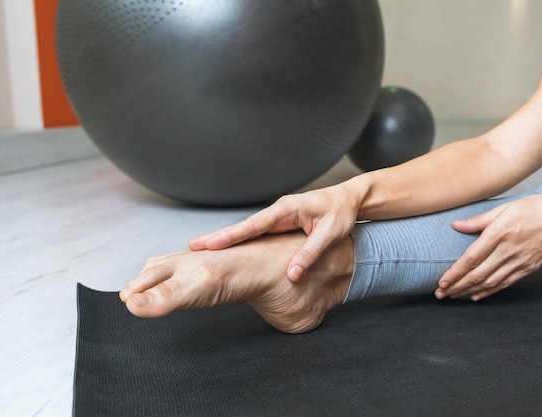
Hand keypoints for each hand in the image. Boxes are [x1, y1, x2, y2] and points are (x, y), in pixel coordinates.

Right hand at [188, 184, 360, 281]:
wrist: (348, 200)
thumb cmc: (340, 213)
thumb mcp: (329, 233)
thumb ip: (309, 253)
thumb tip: (292, 275)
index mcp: (287, 209)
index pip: (254, 225)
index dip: (232, 235)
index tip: (211, 244)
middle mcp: (278, 212)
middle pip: (244, 227)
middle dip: (219, 237)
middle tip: (193, 247)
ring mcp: (277, 218)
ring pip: (248, 232)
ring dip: (227, 240)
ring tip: (203, 250)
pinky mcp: (280, 224)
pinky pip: (257, 234)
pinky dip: (241, 241)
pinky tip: (230, 251)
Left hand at [435, 194, 541, 300]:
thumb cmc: (534, 208)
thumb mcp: (504, 208)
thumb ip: (479, 220)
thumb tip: (456, 225)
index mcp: (499, 233)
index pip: (472, 258)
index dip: (455, 273)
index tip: (442, 282)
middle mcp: (508, 251)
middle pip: (478, 275)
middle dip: (457, 286)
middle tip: (440, 294)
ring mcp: (519, 262)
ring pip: (490, 282)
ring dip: (469, 291)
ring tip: (453, 296)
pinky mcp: (528, 268)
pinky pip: (505, 284)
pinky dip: (489, 292)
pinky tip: (476, 296)